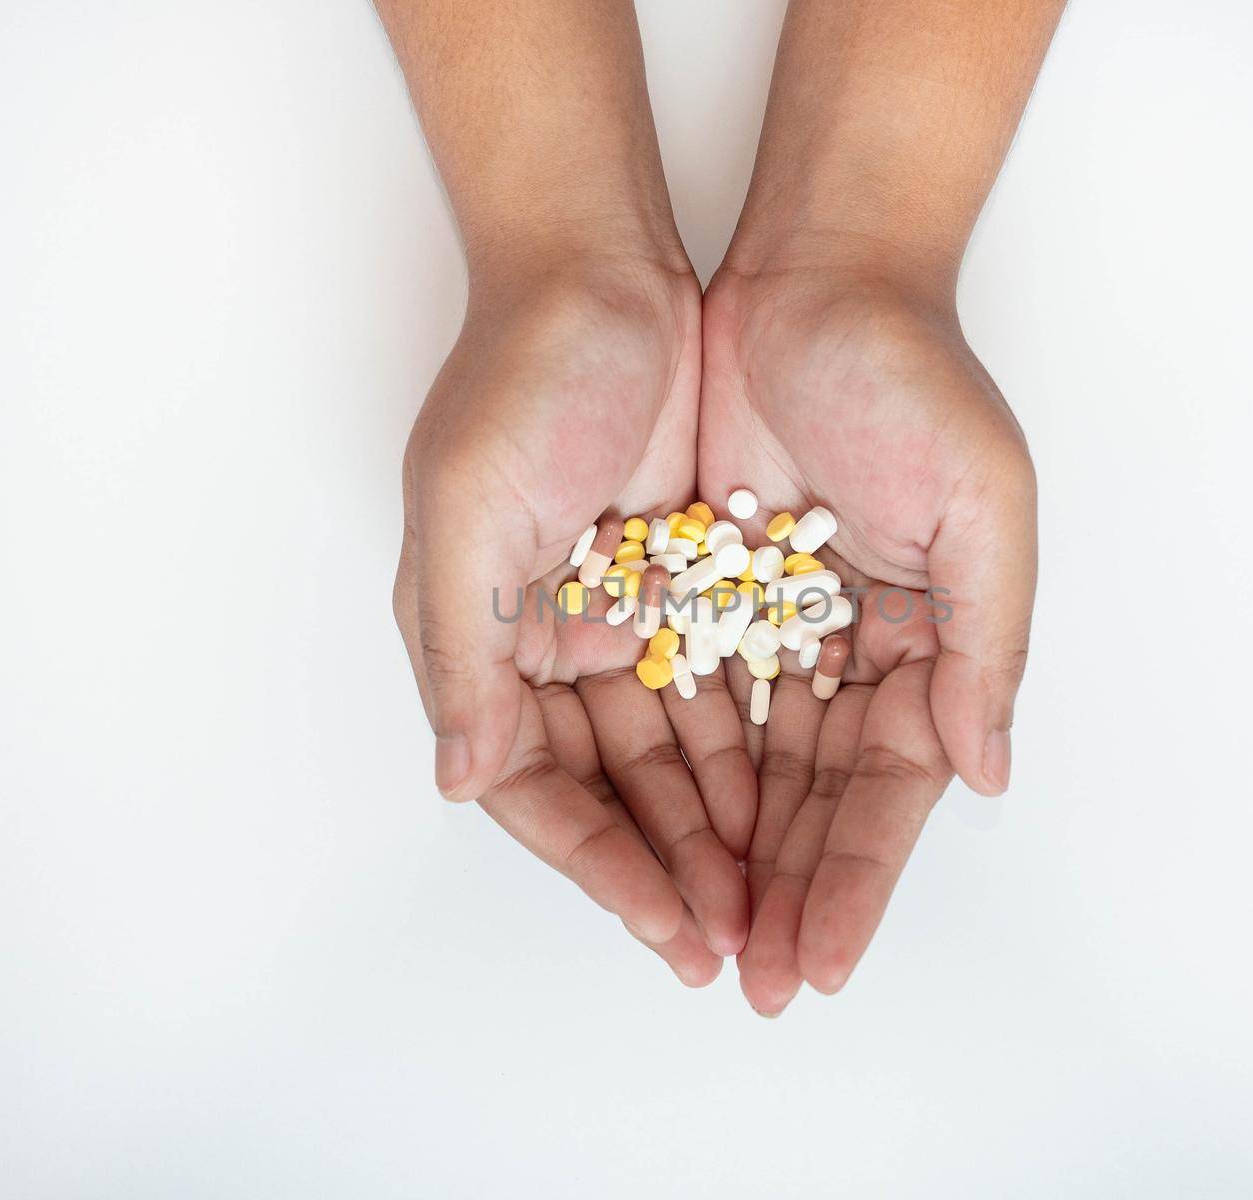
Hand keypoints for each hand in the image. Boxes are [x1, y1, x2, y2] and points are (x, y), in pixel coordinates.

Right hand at [392, 261, 752, 982]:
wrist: (605, 269)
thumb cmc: (520, 379)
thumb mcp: (467, 510)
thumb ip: (464, 652)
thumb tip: (460, 781)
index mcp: (481, 644)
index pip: (538, 790)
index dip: (601, 866)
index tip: (669, 925)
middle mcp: (548, 648)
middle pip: (614, 791)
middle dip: (671, 870)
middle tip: (734, 948)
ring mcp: (624, 618)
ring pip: (676, 755)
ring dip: (718, 830)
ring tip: (771, 904)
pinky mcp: (691, 584)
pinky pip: (725, 689)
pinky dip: (753, 749)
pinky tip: (791, 809)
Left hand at [700, 268, 1037, 1010]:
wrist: (815, 275)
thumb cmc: (914, 380)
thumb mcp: (984, 508)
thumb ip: (988, 647)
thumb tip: (984, 774)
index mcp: (929, 647)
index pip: (888, 794)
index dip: (855, 883)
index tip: (818, 966)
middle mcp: (856, 651)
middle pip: (814, 802)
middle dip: (785, 893)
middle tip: (751, 984)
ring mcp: (777, 626)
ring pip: (749, 769)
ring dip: (727, 854)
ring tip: (698, 939)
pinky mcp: (707, 590)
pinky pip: (690, 697)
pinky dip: (677, 770)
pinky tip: (658, 839)